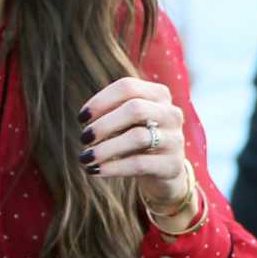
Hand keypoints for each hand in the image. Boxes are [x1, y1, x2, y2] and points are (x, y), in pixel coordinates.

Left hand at [79, 77, 192, 221]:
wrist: (165, 170)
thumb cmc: (138, 138)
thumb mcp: (127, 121)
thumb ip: (111, 112)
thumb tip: (86, 118)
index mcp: (159, 95)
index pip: (128, 87)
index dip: (101, 101)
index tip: (81, 118)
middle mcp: (171, 114)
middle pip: (135, 109)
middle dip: (104, 124)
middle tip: (84, 138)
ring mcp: (175, 139)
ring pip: (137, 137)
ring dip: (105, 148)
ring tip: (85, 158)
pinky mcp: (172, 165)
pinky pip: (139, 164)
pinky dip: (113, 167)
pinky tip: (96, 170)